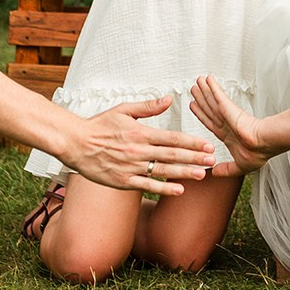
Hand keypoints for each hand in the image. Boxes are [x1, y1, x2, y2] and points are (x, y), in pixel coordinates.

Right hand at [65, 96, 215, 194]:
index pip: (172, 138)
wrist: (75, 143)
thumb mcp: (124, 110)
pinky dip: (164, 188)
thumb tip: (169, 100)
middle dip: (195, 157)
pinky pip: (148, 185)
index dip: (192, 142)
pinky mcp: (123, 181)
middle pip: (173, 154)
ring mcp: (132, 167)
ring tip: (203, 174)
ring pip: (163, 170)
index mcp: (141, 133)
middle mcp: (139, 150)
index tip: (207, 144)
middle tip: (213, 160)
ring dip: (185, 172)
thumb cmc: (99, 125)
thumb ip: (148, 107)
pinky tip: (179, 190)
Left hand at [188, 75, 268, 176]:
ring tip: (197, 81)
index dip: (201, 114)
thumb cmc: (258, 153)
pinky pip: (218, 96)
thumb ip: (226, 169)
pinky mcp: (229, 108)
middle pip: (209, 109)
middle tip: (194, 89)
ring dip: (204, 91)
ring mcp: (227, 115)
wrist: (264, 144)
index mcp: (228, 136)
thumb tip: (214, 172)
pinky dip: (212, 87)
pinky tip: (208, 79)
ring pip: (211, 101)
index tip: (194, 106)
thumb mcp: (238, 166)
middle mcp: (226, 123)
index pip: (210, 122)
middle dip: (201, 99)